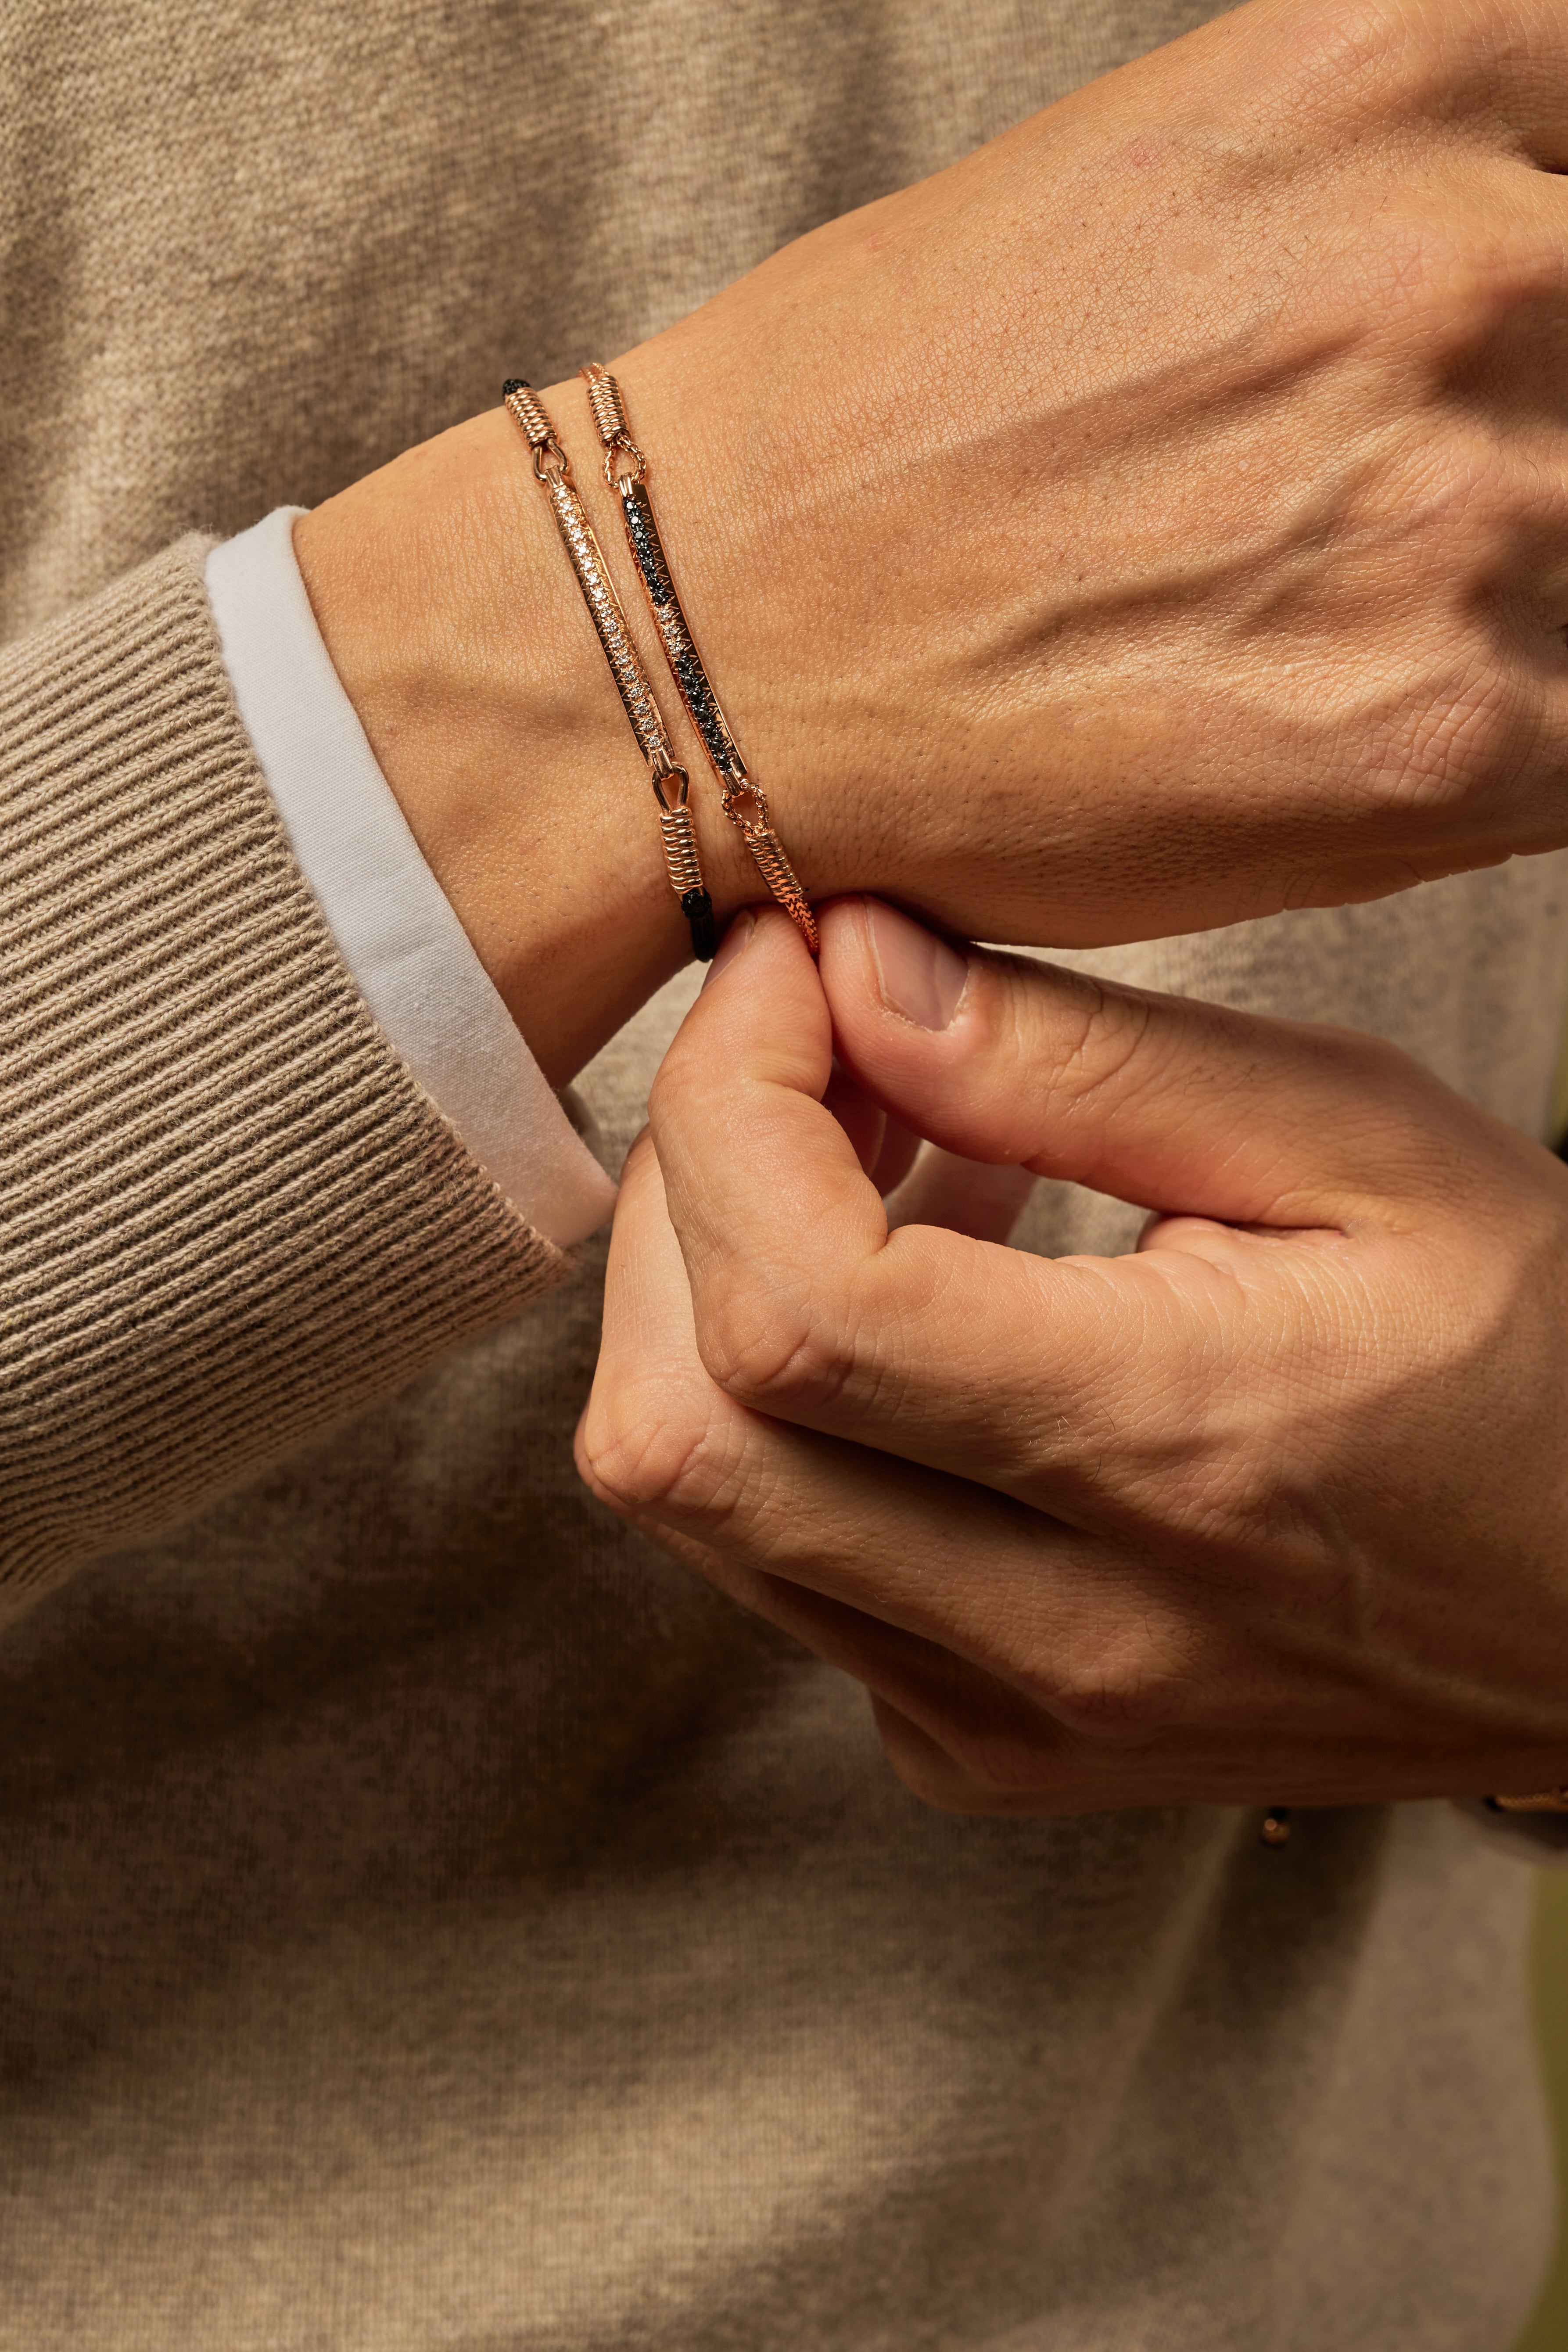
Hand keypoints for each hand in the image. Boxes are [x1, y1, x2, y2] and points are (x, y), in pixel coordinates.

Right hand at [298, 0, 1567, 1085]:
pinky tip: (1366, 721)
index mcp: (1390, 59)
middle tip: (1382, 501)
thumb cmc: (887, 426)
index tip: (1533, 331)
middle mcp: (1458, 257)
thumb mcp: (1179, 173)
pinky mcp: (1443, 731)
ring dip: (1525, 596)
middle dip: (1538, 433)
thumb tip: (1535, 277)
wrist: (704, 649)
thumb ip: (1413, 192)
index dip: (1567, 228)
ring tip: (1335, 620)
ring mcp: (1465, 502)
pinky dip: (1514, 731)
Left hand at [577, 901, 1567, 1812]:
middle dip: (684, 1195)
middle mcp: (1065, 1637)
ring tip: (877, 1163)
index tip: (788, 968)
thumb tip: (852, 975)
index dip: (732, 1102)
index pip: (801, 1303)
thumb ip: (1088, 1059)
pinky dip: (785, 1413)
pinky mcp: (989, 1750)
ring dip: (723, 1297)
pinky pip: (779, 1572)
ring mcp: (1011, 1724)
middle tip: (807, 1055)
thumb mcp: (1364, 1141)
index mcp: (1172, 1455)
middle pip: (681, 1429)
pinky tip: (921, 1310)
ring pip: (702, 1507)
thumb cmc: (1545, 1360)